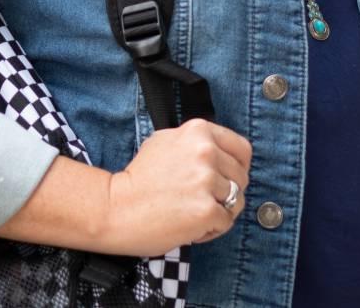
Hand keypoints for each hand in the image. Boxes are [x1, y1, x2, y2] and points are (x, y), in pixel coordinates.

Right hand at [101, 120, 251, 255]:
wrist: (117, 207)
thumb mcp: (165, 142)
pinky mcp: (206, 210)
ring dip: (219, 211)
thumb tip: (223, 153)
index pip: (242, 148)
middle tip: (200, 199)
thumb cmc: (139, 178)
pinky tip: (190, 225)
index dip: (237, 166)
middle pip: (241, 178)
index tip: (227, 176)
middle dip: (226, 192)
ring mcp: (207, 181)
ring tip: (193, 212)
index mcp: (198, 131)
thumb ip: (195, 143)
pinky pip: (225, 222)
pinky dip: (211, 229)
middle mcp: (205, 152)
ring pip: (237, 201)